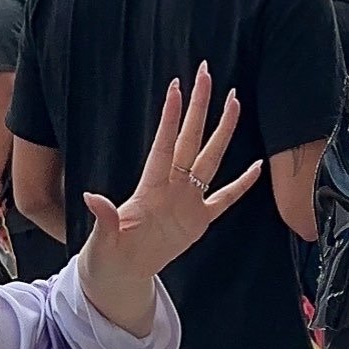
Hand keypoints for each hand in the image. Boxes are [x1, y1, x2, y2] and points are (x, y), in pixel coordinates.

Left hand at [77, 69, 259, 328]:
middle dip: (199, 107)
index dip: (170, 118)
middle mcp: (172, 187)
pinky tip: (257, 166)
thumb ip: (104, 218)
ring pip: (210, 158)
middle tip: (206, 73)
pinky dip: (242, 184)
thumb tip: (91, 198)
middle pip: (190, 139)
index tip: (177, 88)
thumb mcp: (103, 239)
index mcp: (150, 188)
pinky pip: (225, 198)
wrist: (122, 274)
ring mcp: (188, 201)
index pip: (164, 145)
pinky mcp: (199, 221)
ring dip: (223, 131)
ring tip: (234, 102)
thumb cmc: (108, 255)